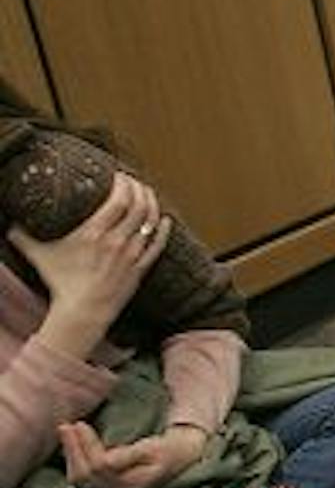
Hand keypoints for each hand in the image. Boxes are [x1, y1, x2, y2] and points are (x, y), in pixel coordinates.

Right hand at [12, 173, 170, 360]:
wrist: (83, 311)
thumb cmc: (62, 283)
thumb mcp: (40, 256)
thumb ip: (24, 238)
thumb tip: (10, 226)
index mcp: (94, 233)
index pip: (119, 200)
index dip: (124, 184)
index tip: (120, 176)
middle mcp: (117, 241)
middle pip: (138, 206)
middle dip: (139, 189)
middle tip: (135, 181)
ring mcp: (131, 255)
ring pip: (150, 222)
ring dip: (152, 204)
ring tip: (148, 194)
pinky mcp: (140, 268)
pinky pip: (157, 245)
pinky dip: (163, 230)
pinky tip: (165, 219)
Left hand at [57, 420, 205, 487]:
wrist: (184, 456)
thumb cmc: (171, 448)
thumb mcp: (155, 447)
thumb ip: (130, 454)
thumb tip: (105, 458)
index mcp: (133, 483)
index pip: (101, 466)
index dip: (87, 445)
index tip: (80, 424)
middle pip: (87, 474)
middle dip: (73, 449)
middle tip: (66, 425)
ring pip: (81, 479)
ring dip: (71, 456)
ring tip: (66, 433)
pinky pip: (84, 480)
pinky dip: (74, 462)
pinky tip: (72, 447)